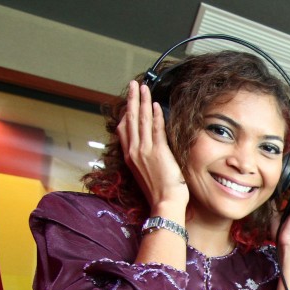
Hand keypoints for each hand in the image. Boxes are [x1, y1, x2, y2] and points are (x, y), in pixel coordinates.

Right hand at [116, 80, 188, 210]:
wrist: (164, 203)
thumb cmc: (159, 193)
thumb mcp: (146, 174)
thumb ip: (144, 160)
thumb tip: (149, 152)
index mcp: (131, 157)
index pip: (125, 130)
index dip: (127, 113)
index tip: (130, 102)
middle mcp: (135, 152)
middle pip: (130, 119)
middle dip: (132, 100)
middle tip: (134, 85)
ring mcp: (145, 151)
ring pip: (141, 120)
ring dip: (142, 101)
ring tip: (143, 87)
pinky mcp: (158, 152)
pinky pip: (156, 129)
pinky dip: (155, 116)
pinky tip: (156, 104)